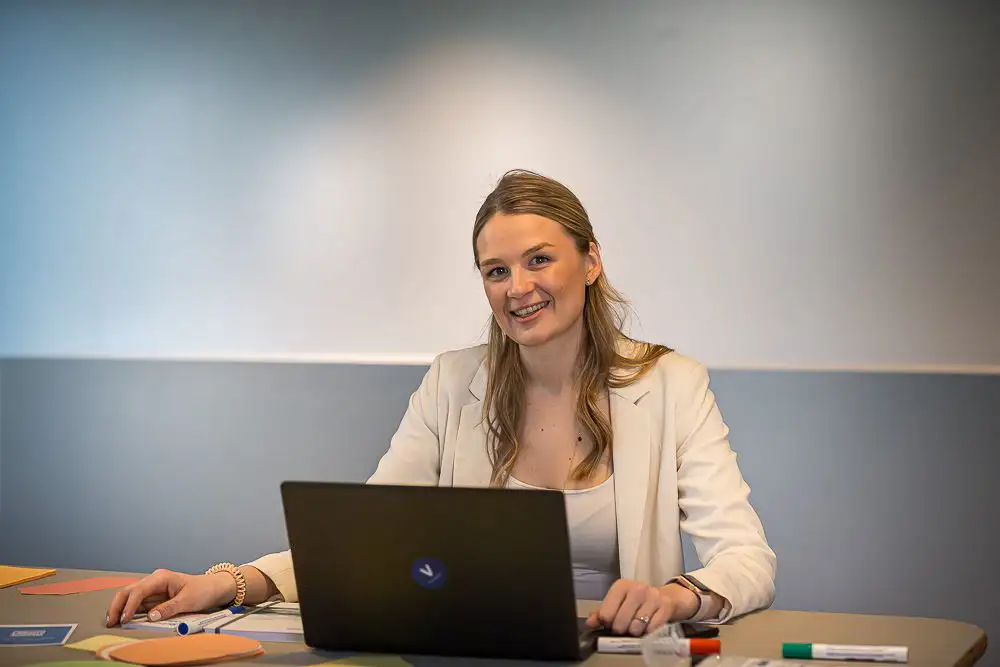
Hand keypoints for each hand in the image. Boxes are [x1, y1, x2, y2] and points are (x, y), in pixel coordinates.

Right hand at [106, 569, 234, 626]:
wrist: (213, 588)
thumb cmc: (202, 590)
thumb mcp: (188, 600)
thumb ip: (169, 608)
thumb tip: (151, 616)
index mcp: (161, 577)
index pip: (139, 590)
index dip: (129, 605)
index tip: (124, 619)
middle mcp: (154, 581)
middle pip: (129, 591)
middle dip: (117, 605)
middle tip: (110, 621)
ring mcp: (153, 589)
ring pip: (130, 597)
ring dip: (120, 609)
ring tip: (112, 623)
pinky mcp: (154, 598)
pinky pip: (138, 604)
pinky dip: (129, 611)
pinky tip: (123, 620)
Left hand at [585, 579, 677, 635]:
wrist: (668, 597)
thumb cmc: (639, 601)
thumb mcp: (620, 601)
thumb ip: (603, 612)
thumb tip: (590, 623)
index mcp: (621, 586)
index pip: (605, 613)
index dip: (607, 623)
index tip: (610, 623)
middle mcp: (637, 589)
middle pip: (619, 622)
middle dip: (621, 629)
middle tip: (624, 626)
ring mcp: (652, 597)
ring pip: (635, 627)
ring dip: (635, 632)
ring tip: (637, 626)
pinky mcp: (665, 606)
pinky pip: (651, 629)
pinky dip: (648, 632)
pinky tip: (648, 626)